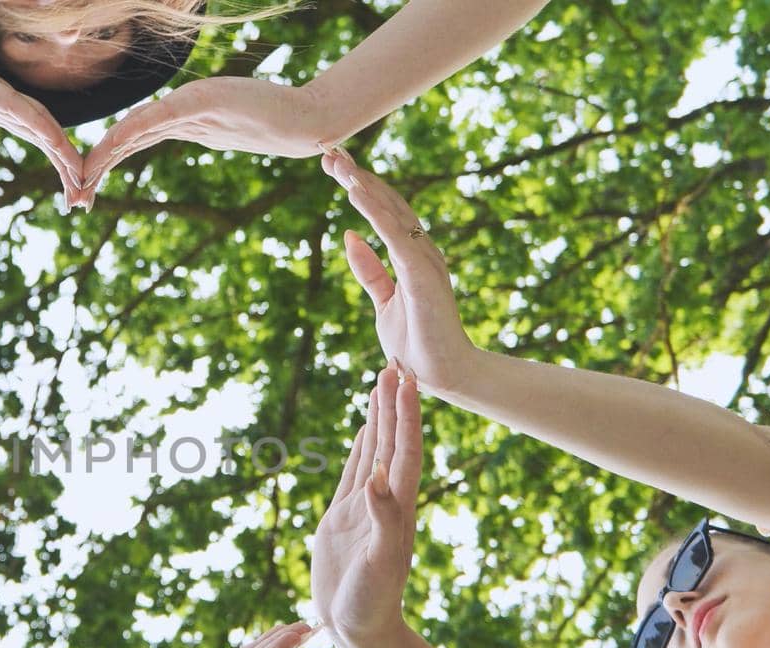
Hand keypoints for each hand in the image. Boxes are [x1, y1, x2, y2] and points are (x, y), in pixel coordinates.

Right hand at [0, 60, 83, 200]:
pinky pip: (11, 104)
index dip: (58, 157)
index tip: (75, 192)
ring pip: (34, 116)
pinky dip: (37, 122)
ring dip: (61, 148)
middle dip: (68, 160)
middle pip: (41, 125)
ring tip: (82, 176)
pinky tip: (58, 142)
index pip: (32, 129)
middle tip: (88, 194)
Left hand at [72, 78, 323, 207]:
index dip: (105, 163)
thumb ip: (209, 132)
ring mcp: (192, 105)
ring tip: (82, 178)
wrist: (307, 118)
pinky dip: (136, 128)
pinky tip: (115, 141)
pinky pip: (163, 115)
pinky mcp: (206, 100)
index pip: (132, 139)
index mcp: (182, 121)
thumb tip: (202, 138)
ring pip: (137, 127)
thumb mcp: (229, 132)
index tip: (84, 192)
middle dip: (96, 166)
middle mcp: (180, 112)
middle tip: (73, 198)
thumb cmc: (272, 123)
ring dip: (107, 153)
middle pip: (126, 137)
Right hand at [310, 364, 421, 647]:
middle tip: (395, 364)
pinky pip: (355, 472)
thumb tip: (379, 479)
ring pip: (376, 451)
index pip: (404, 451)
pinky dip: (362, 447)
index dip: (406, 416)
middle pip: (393, 442)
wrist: (358, 628)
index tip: (406, 381)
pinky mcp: (344, 518)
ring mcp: (365, 507)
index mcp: (398, 507)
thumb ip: (382, 520)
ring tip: (382, 382)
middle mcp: (386, 500)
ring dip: (381, 417)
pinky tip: (367, 428)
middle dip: (395, 404)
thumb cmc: (372, 601)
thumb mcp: (378, 562)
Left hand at [322, 148, 477, 393]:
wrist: (440, 374)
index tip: (334, 166)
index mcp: (412, 255)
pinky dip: (375, 211)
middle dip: (358, 177)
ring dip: (363, 186)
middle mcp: (421, 250)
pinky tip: (355, 191)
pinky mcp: (423, 273)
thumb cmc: (416, 341)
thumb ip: (369, 270)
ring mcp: (424, 259)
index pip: (384, 212)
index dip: (360, 187)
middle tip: (330, 152)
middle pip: (387, 203)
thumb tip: (349, 236)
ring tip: (338, 164)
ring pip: (391, 212)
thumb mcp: (384, 300)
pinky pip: (395, 234)